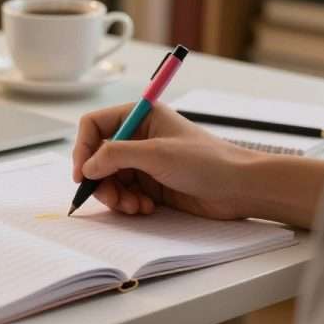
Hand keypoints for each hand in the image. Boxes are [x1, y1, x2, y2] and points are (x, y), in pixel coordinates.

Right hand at [71, 103, 259, 219]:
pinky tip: (146, 208)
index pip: (94, 125)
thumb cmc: (208, 162)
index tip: (83, 174)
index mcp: (140, 116)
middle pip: (98, 156)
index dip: (83, 149)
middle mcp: (138, 136)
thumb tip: (88, 166)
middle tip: (111, 199)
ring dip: (115, 195)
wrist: (241, 189)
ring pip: (108, 178)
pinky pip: (124, 193)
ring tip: (133, 206)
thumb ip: (116, 155)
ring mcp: (144, 161)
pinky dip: (128, 203)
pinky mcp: (150, 183)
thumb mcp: (157, 154)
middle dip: (101, 180)